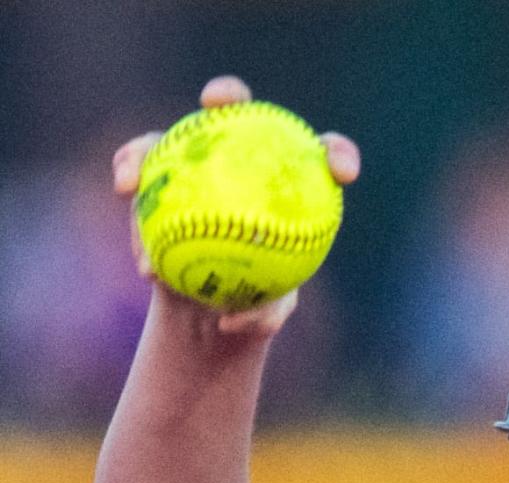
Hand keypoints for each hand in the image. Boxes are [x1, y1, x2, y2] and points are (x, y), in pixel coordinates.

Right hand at [111, 75, 359, 336]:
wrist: (213, 305)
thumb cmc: (254, 309)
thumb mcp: (265, 317)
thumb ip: (261, 315)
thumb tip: (235, 317)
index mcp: (294, 190)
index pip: (324, 159)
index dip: (338, 156)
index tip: (340, 170)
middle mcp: (248, 161)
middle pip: (241, 113)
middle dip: (229, 94)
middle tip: (214, 103)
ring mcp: (202, 163)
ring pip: (178, 135)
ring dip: (159, 139)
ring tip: (144, 168)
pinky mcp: (165, 174)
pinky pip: (144, 166)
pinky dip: (133, 172)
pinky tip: (123, 190)